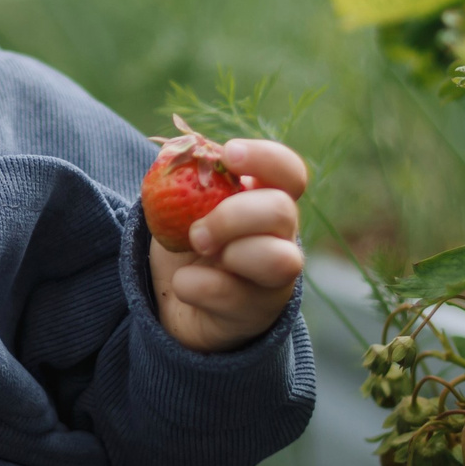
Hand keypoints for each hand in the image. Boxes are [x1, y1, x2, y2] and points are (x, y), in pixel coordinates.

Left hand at [147, 137, 307, 352]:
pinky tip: (183, 283)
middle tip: (197, 231)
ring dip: (232, 252)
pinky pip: (236, 297)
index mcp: (267, 200)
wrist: (175, 302)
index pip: (289, 172)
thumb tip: (178, 151)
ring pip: (282, 260)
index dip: (266, 159)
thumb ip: (185, 179)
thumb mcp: (181, 206)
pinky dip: (197, 285)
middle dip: (233, 216)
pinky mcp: (257, 314)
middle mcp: (282, 237)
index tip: (229, 154)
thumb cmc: (185, 242)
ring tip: (199, 251)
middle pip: (282, 211)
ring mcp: (276, 279)